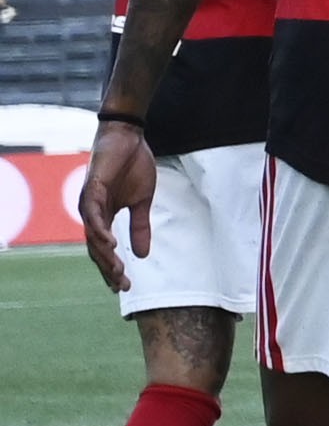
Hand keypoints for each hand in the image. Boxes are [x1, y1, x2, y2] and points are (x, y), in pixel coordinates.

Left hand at [79, 119, 156, 290]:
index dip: (113, 268)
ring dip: (104, 256)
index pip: (104, 250)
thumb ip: (140, 226)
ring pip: (93, 237)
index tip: (125, 286)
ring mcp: (89, 203)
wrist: (129, 138)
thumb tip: (143, 255)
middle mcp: (92, 214)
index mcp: (104, 217)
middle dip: (109, 269)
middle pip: (96, 249)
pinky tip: (111, 245)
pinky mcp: (91, 191)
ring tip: (118, 271)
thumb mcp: (143, 202)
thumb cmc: (134, 166)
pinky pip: (93, 216)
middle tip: (122, 286)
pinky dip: (100, 232)